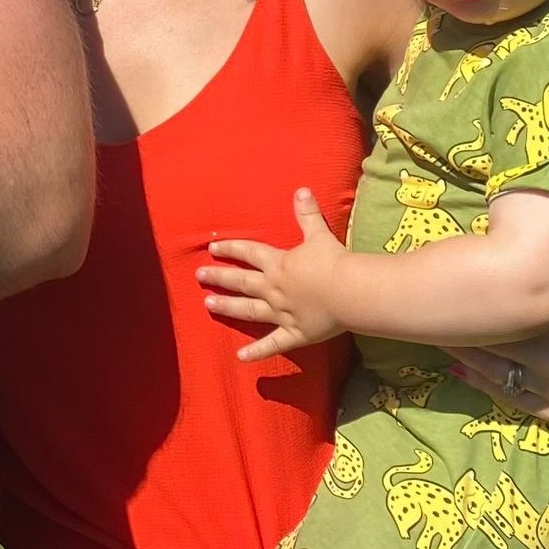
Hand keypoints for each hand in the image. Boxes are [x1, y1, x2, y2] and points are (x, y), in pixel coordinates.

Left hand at [199, 188, 349, 362]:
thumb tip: (301, 190)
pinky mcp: (294, 334)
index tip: (212, 248)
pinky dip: (257, 352)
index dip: (230, 249)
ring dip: (228, 307)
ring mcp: (281, 313)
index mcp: (278, 264)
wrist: (349, 292)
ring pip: (248, 310)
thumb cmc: (333, 262)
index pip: (248, 253)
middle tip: (199, 277)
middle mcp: (273, 288)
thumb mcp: (318, 234)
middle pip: (241, 281)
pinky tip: (240, 359)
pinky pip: (272, 344)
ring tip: (208, 305)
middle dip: (219, 277)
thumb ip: (307, 214)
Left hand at [442, 250, 548, 428]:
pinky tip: (457, 368)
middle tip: (423, 308)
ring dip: (462, 353)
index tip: (444, 278)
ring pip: (496, 372)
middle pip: (492, 340)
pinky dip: (484, 384)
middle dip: (459, 325)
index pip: (504, 307)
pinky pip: (515, 400)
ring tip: (429, 333)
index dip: (470, 294)